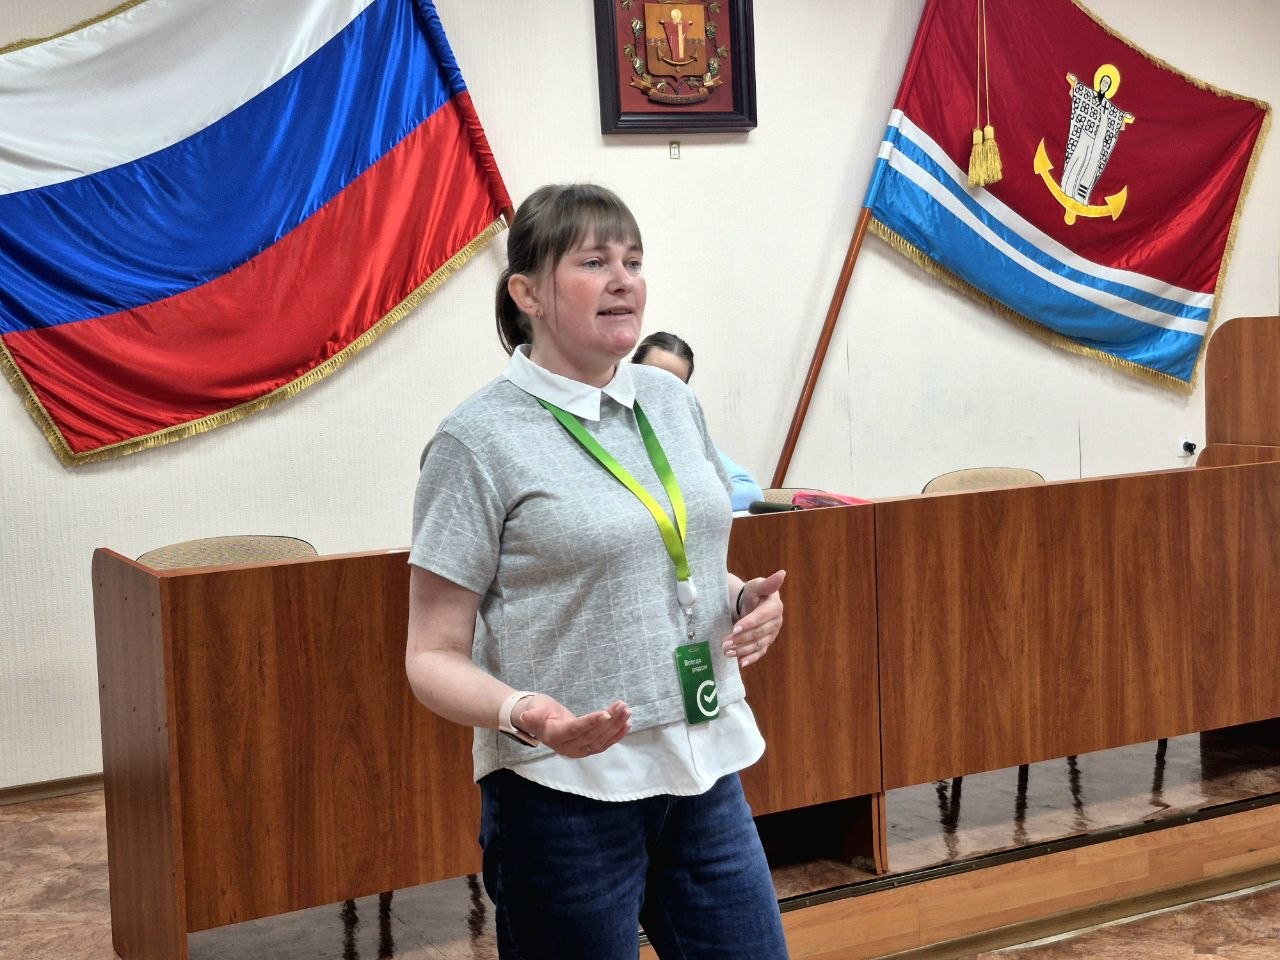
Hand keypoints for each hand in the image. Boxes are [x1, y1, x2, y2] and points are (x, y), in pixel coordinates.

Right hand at [516, 695, 630, 758]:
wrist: (539, 722)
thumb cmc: (536, 711)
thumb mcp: (533, 708)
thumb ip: (533, 714)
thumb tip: (527, 716)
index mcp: (555, 736)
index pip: (576, 729)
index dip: (591, 722)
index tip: (607, 713)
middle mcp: (568, 747)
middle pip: (591, 735)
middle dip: (609, 721)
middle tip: (622, 706)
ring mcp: (578, 750)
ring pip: (600, 740)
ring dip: (616, 726)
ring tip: (627, 711)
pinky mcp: (586, 748)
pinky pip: (603, 744)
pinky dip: (616, 735)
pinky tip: (627, 725)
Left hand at [723, 570, 784, 666]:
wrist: (748, 603)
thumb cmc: (752, 593)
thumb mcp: (756, 586)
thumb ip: (767, 583)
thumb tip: (782, 573)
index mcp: (774, 607)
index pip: (761, 617)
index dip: (749, 623)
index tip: (735, 628)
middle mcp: (776, 622)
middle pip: (758, 633)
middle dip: (741, 639)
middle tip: (724, 643)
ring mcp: (771, 634)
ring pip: (758, 644)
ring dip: (742, 650)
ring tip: (726, 652)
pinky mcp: (766, 643)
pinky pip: (760, 653)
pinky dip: (750, 658)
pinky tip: (740, 663)